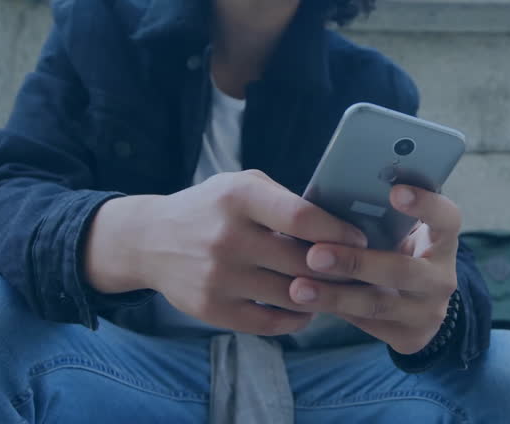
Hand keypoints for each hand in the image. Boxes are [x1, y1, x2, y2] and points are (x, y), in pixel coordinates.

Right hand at [85, 170, 366, 335]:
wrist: (149, 241)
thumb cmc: (211, 208)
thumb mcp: (243, 186)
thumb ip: (286, 201)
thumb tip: (342, 226)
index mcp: (239, 197)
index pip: (301, 218)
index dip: (338, 232)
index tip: (360, 240)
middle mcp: (227, 236)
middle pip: (302, 262)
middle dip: (338, 269)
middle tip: (358, 271)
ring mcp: (218, 276)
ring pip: (292, 296)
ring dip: (322, 296)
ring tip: (337, 290)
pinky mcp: (211, 309)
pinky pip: (270, 323)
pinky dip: (296, 319)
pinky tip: (305, 308)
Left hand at [289, 185, 461, 354]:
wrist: (419, 303)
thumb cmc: (396, 250)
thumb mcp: (398, 233)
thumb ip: (377, 219)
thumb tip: (326, 201)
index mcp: (442, 241)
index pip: (447, 219)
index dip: (425, 204)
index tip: (394, 192)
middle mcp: (442, 278)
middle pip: (403, 271)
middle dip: (356, 262)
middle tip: (315, 254)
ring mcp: (428, 312)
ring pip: (378, 304)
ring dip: (335, 295)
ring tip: (298, 288)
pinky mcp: (410, 338)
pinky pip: (366, 324)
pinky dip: (333, 311)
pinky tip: (303, 303)